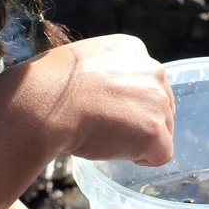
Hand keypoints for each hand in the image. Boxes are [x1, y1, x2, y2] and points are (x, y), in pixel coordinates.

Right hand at [8, 34, 174, 165]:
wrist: (45, 103)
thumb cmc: (50, 85)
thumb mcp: (82, 62)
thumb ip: (105, 72)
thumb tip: (102, 91)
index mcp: (134, 49)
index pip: (146, 80)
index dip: (131, 100)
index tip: (110, 109)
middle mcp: (153, 71)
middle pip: (161, 104)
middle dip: (140, 119)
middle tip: (108, 127)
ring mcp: (157, 101)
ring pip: (163, 128)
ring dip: (140, 138)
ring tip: (107, 138)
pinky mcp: (154, 131)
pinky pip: (162, 154)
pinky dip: (144, 159)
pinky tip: (118, 152)